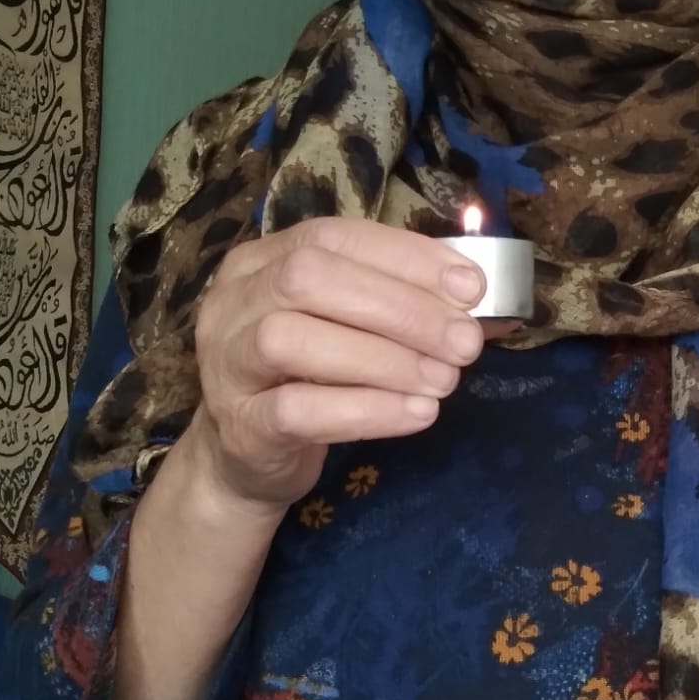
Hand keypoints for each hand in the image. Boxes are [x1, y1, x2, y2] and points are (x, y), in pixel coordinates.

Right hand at [187, 216, 488, 510]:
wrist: (244, 462)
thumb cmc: (303, 381)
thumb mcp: (342, 329)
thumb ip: (394, 303)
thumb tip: (473, 298)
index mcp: (260, 262)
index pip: (332, 237)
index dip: (405, 257)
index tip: (470, 287)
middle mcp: (232, 302)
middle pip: (308, 279)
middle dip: (400, 308)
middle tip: (464, 342)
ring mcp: (225, 364)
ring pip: (293, 340)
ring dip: (384, 359)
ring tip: (444, 380)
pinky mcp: (239, 426)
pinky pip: (297, 411)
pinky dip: (367, 410)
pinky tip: (417, 413)